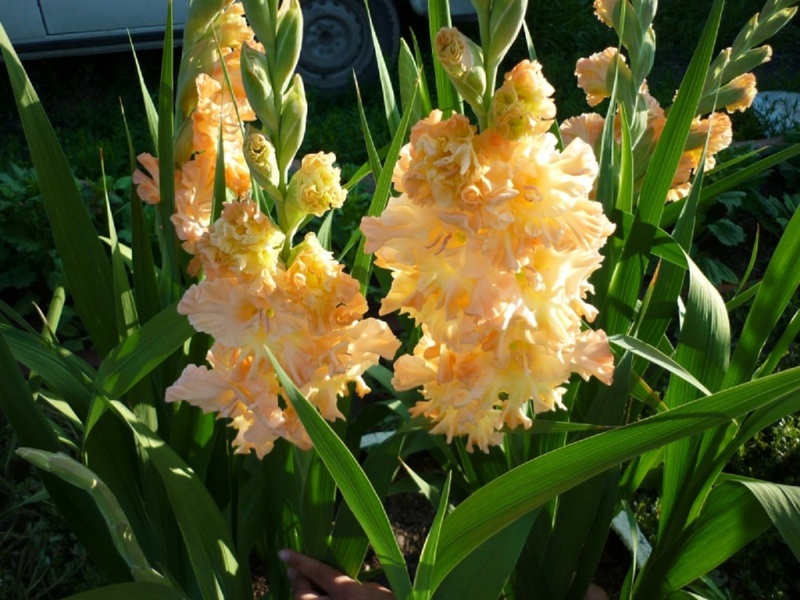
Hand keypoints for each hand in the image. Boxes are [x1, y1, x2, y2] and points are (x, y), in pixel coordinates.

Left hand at [279, 549, 394, 599]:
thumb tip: (329, 580)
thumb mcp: (374, 590)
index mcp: (350, 595)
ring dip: (302, 597)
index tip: (283, 552)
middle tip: (295, 571)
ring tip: (304, 586)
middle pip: (302, 597)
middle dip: (297, 584)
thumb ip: (351, 584)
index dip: (300, 562)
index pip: (319, 573)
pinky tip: (316, 596)